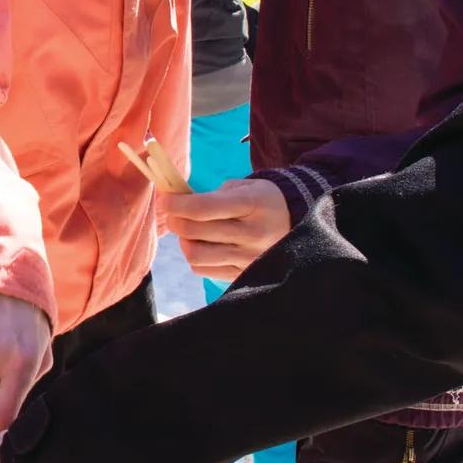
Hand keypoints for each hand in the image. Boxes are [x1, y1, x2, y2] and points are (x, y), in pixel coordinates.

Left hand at [157, 177, 291, 282]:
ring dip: (184, 241)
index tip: (164, 199)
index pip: (204, 208)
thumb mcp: (244, 187)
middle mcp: (253, 234)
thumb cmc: (262, 200)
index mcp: (253, 205)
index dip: (177, 204)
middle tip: (173, 213)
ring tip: (190, 231)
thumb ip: (211, 195)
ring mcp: (250, 258)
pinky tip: (204, 245)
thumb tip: (175, 203)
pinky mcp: (244, 275)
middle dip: (175, 220)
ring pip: (196, 255)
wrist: (298, 224)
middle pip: (195, 232)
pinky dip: (195, 257)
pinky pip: (204, 270)